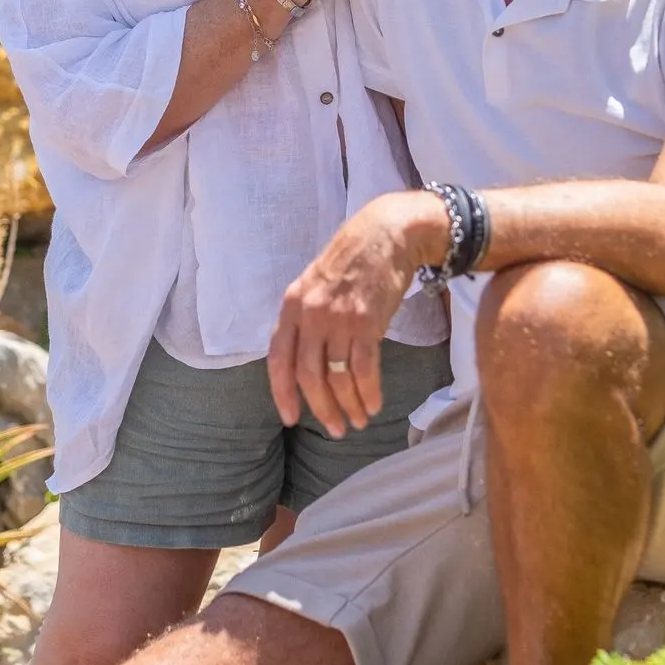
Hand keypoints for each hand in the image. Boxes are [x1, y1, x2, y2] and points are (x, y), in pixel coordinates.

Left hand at [268, 192, 446, 436]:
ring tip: (358, 421)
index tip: (291, 418)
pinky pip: (364, 369)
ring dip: (348, 406)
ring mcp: (339, 318)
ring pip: (337, 377)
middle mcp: (310, 314)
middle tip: (335, 430)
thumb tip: (304, 363)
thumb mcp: (315, 285)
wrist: (386, 234)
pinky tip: (374, 404)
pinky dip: (369, 393)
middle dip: (322, 408)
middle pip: (308, 375)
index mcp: (291, 305)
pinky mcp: (367, 322)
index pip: (278, 358)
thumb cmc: (351, 260)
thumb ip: (306, 320)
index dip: (282, 393)